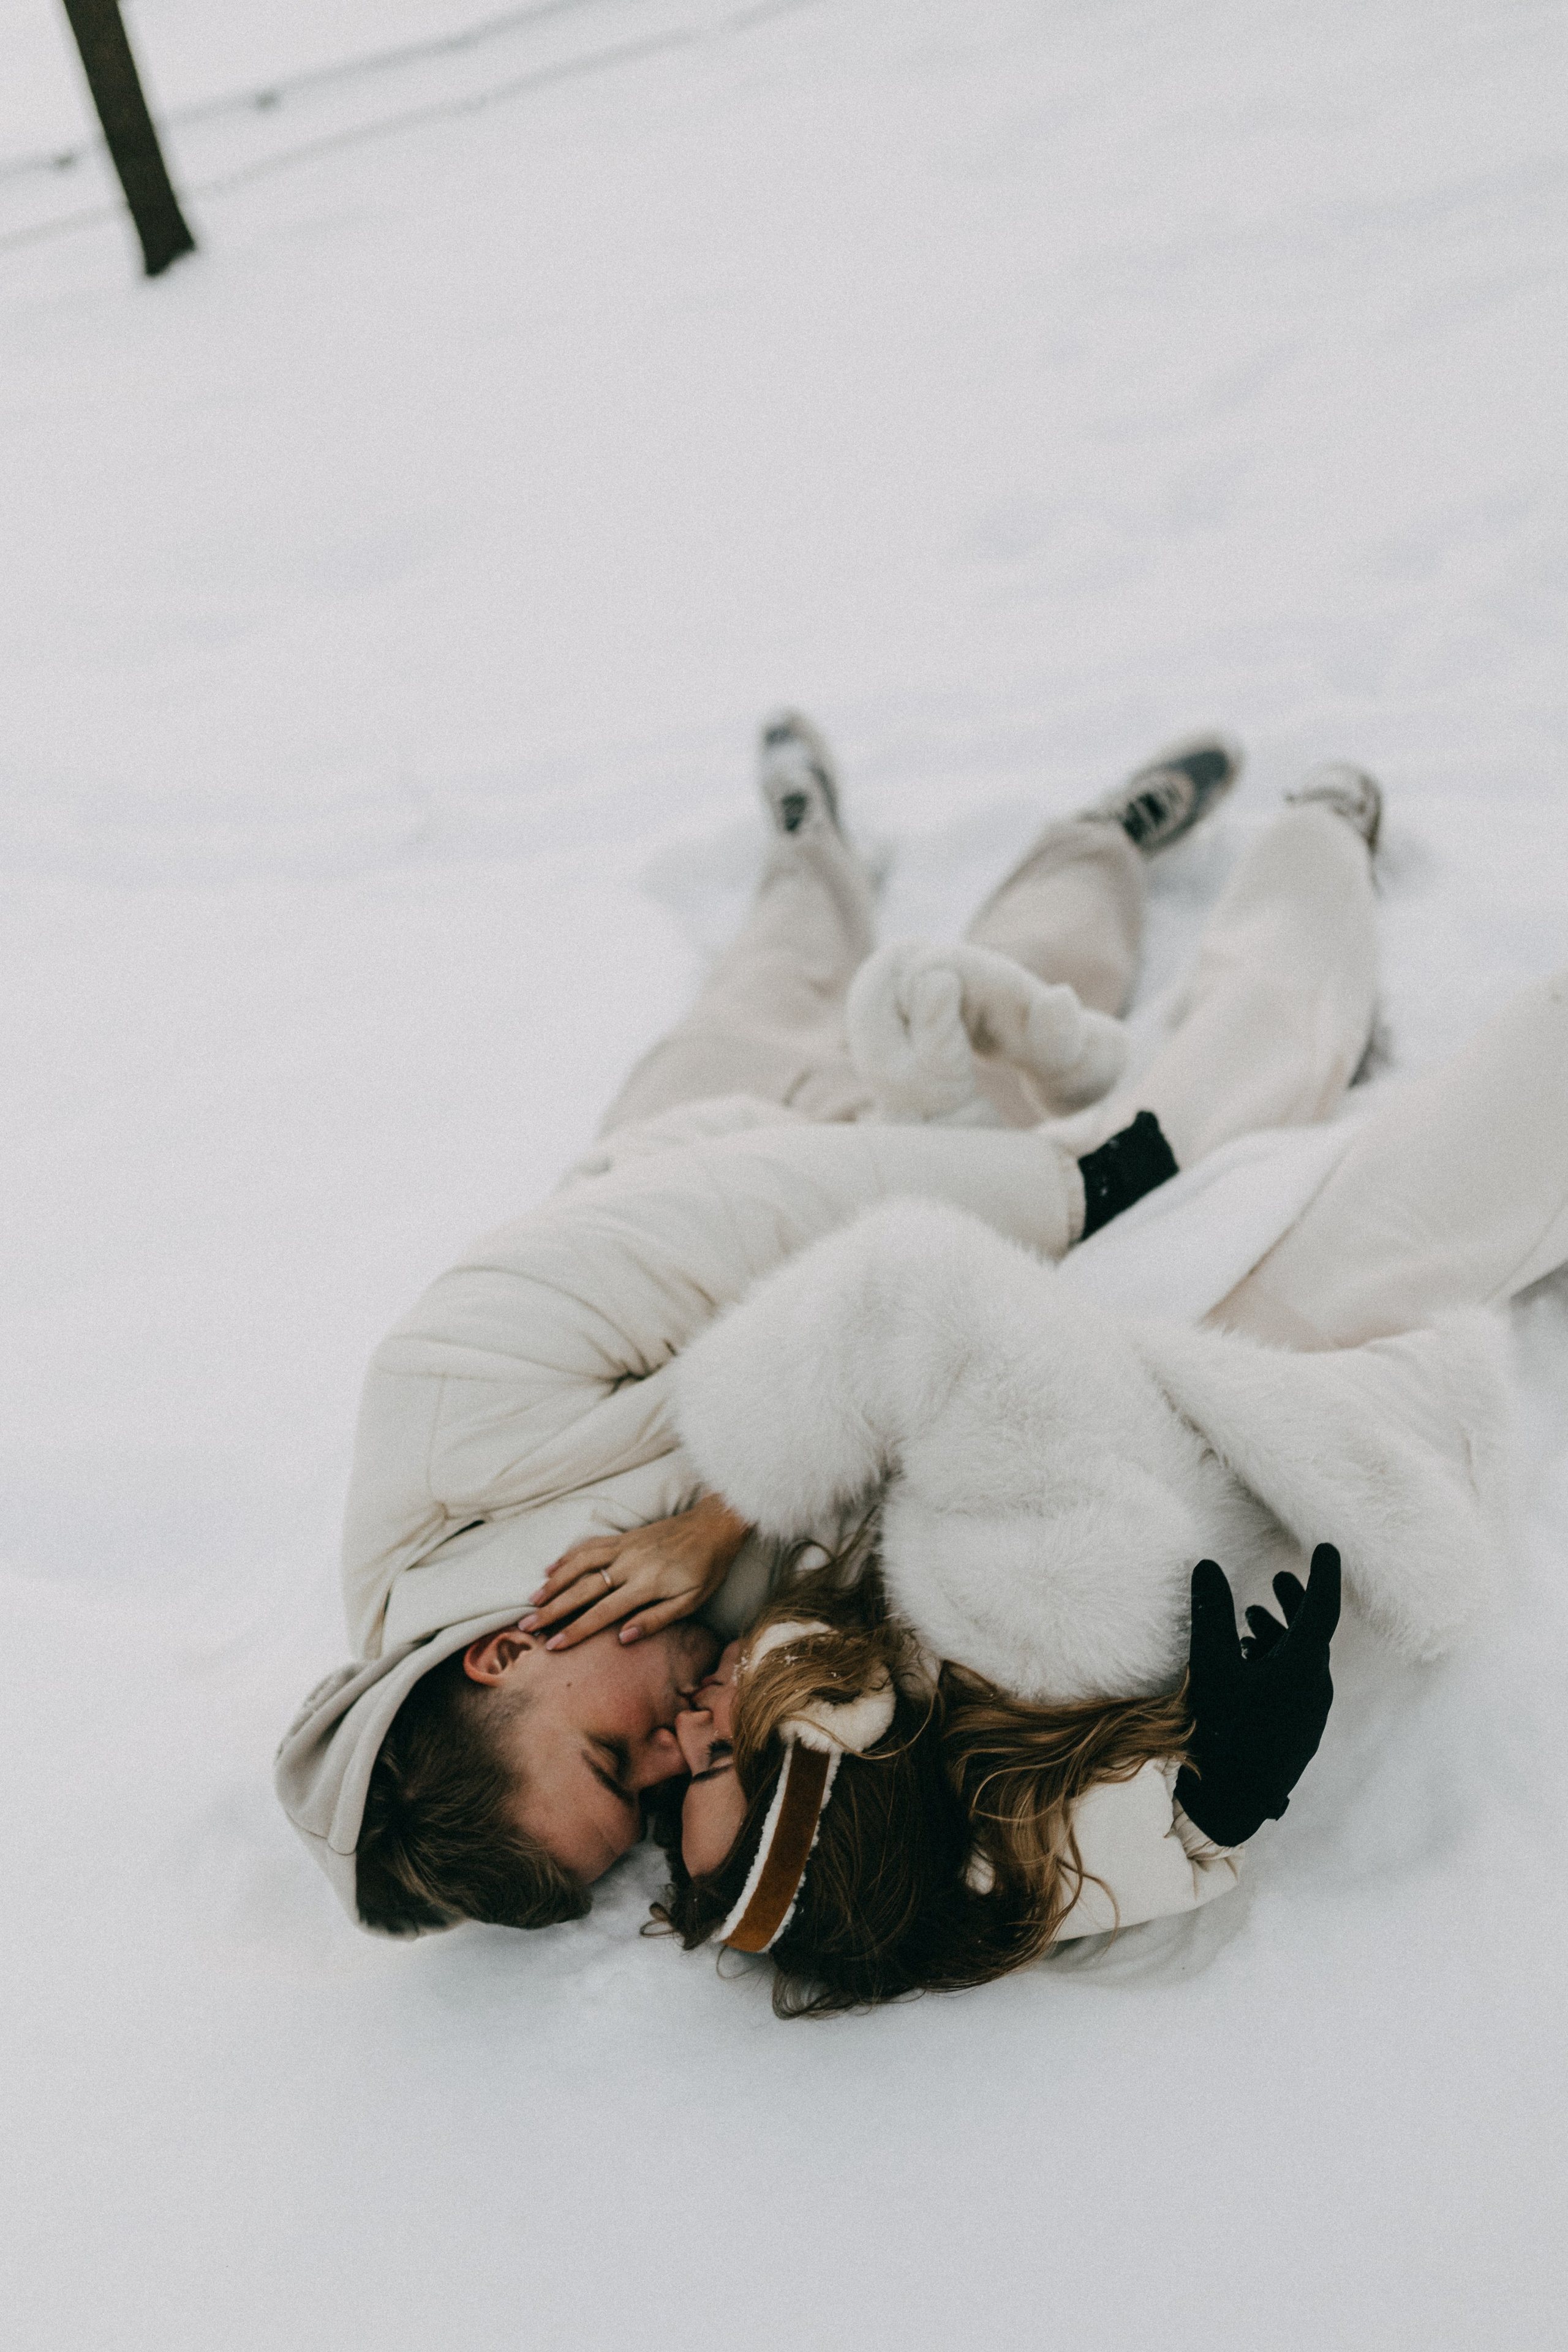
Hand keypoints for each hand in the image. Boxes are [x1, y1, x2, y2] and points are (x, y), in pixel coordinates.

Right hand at [518, 1494, 750, 1650]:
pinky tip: (551, 1568)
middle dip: (553, 1609)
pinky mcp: (624, 1536)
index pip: (602, 1612)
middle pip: (583, 1589)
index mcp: (646, 1584)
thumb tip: (623, 1638)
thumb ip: (656, 1620)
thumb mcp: (691, 1602)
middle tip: (528, 1625)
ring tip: (533, 1600)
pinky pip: (590, 1545)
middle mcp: (629, 1564)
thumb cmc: (706, 1569)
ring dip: (554, 1582)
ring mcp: (624, 1547)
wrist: (715, 1526)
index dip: (575, 1630)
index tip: (553, 1645)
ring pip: (579, 1564)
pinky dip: (568, 1556)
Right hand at [1173, 1544, 1340, 1847]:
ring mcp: (1308, 1715)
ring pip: (1302, 1662)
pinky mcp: (1295, 1733)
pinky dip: (1276, 1663)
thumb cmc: (1222, 1732)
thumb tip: (1207, 1565)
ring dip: (1280, 1635)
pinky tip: (1247, 1664)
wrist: (1231, 1805)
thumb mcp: (1211, 1666)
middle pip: (1313, 1635)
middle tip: (1281, 1580)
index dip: (1323, 1575)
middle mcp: (1315, 1690)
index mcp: (1304, 1669)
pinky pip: (1295, 1685)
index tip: (1328, 1548)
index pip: (1322, 1609)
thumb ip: (1211, 1614)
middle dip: (1296, 1604)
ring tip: (1252, 1620)